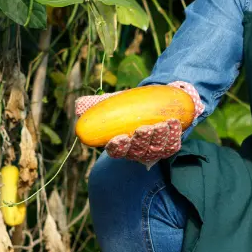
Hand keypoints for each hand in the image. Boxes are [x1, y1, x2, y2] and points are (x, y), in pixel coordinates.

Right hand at [74, 81, 204, 166]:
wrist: (156, 100)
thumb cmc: (130, 105)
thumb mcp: (114, 103)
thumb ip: (97, 105)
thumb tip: (78, 106)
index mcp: (120, 144)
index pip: (116, 151)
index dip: (117, 147)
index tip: (118, 138)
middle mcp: (137, 151)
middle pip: (138, 151)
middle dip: (141, 141)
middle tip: (143, 129)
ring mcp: (154, 150)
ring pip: (156, 149)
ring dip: (159, 137)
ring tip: (161, 124)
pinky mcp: (169, 146)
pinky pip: (172, 144)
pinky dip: (173, 135)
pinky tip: (173, 123)